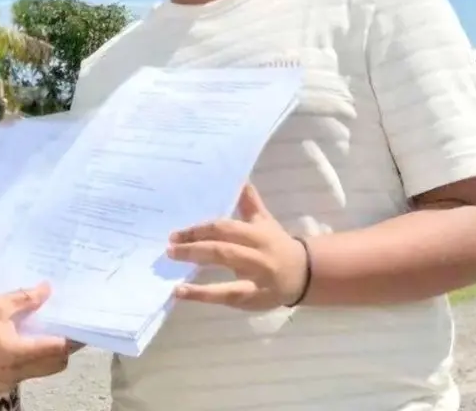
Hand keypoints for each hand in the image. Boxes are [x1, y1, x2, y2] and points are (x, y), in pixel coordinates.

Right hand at [0, 283, 72, 391]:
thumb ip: (25, 298)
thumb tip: (48, 289)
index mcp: (17, 354)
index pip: (58, 350)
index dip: (73, 338)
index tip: (83, 325)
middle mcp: (15, 374)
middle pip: (54, 365)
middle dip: (65, 349)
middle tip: (67, 328)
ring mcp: (5, 383)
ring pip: (40, 372)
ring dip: (49, 356)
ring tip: (47, 333)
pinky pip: (24, 375)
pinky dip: (32, 362)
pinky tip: (25, 342)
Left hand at [166, 183, 309, 310]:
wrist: (305, 274)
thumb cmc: (276, 245)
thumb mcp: (264, 222)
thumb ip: (248, 202)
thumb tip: (239, 177)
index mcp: (257, 234)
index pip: (225, 228)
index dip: (200, 230)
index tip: (176, 233)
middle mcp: (257, 254)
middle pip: (222, 248)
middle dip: (194, 246)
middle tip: (169, 247)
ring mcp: (257, 277)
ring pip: (227, 272)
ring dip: (197, 269)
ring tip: (172, 267)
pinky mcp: (254, 298)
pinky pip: (227, 296)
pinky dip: (203, 295)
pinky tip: (181, 292)